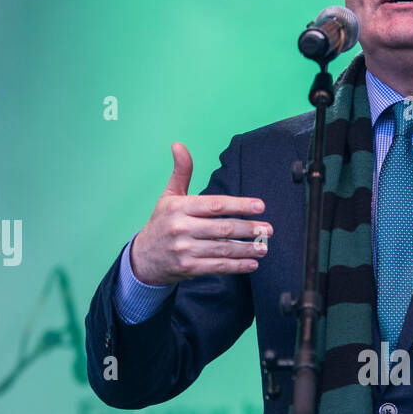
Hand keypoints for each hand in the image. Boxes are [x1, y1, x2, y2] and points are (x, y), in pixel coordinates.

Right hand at [129, 143, 272, 285]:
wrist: (144, 258)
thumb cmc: (162, 223)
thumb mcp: (169, 196)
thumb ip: (181, 172)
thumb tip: (179, 145)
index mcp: (179, 207)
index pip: (215, 204)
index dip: (239, 205)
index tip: (260, 206)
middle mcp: (181, 228)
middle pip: (223, 228)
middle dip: (249, 229)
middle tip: (268, 229)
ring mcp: (184, 249)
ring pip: (223, 249)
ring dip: (247, 249)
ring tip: (264, 247)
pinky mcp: (188, 268)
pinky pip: (218, 266)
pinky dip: (237, 266)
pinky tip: (252, 264)